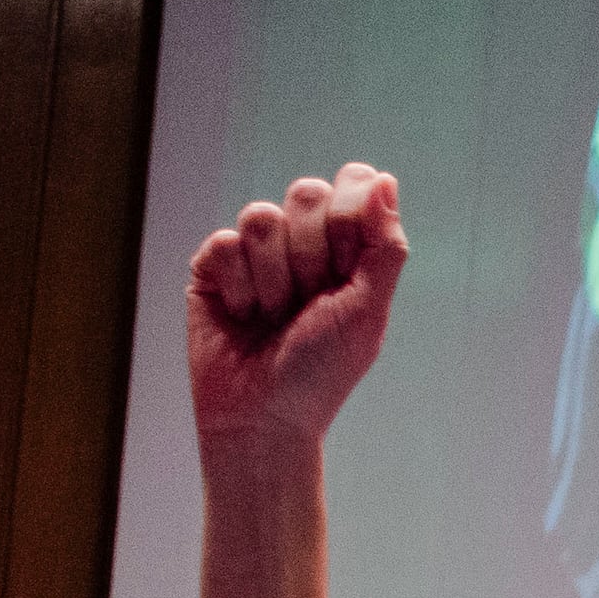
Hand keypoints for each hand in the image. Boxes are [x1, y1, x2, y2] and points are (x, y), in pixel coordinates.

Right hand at [187, 166, 407, 451]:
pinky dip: (240, 289)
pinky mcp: (213, 266)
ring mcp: (256, 252)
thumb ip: (384, 246)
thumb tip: (385, 179)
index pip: (354, 183)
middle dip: (314, 256)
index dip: (351, 217)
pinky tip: (243, 318)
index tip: (348, 269)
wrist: (264, 418)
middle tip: (310, 304)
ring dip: (275, 280)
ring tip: (275, 318)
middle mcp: (302, 242)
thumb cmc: (322, 371)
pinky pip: (225, 243)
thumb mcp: (368, 311)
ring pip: (261, 216)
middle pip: (306, 192)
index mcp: (348, 248)